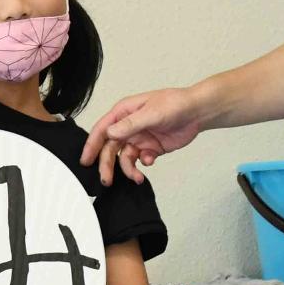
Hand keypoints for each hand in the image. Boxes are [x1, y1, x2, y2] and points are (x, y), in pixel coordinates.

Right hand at [78, 87, 206, 184]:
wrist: (198, 112)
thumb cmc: (175, 104)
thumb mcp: (151, 113)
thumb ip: (130, 124)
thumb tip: (110, 133)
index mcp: (124, 113)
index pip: (102, 130)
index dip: (91, 145)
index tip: (85, 161)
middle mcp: (128, 126)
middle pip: (110, 148)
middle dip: (107, 164)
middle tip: (107, 180)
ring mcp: (139, 138)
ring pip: (124, 158)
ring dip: (128, 169)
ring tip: (136, 177)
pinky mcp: (150, 148)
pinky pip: (140, 161)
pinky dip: (143, 165)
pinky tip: (151, 161)